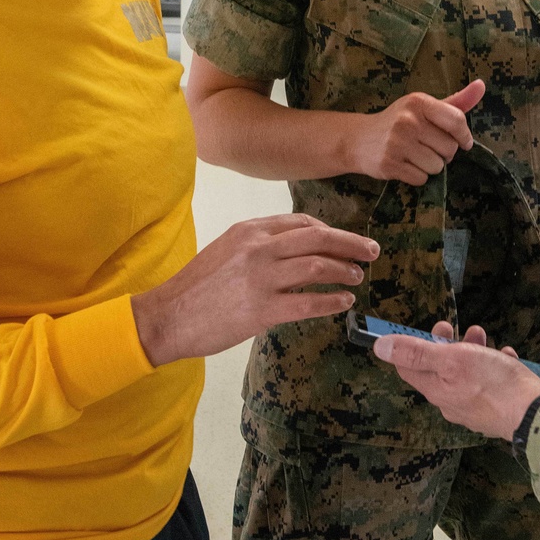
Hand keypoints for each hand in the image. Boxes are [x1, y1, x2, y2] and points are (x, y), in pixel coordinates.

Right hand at [131, 214, 378, 364]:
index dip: (329, 231)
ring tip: (358, 277)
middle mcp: (258, 248)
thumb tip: (296, 248)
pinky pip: (308, 302)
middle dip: (350, 243)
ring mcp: (261, 278)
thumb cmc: (197, 287)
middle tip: (371, 251)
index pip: (301, 222)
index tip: (343, 241)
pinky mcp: (261, 310)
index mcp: (249, 231)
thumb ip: (259, 245)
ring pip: (317, 266)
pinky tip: (344, 302)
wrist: (168, 316)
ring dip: (345, 270)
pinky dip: (332, 300)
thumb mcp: (226, 250)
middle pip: (318, 237)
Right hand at [348, 80, 484, 183]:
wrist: (359, 139)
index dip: (465, 136)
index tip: (463, 142)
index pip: (456, 120)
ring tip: (416, 156)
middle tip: (429, 148)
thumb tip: (482, 86)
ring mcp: (397, 143)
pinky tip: (406, 165)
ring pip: (437, 166)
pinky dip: (417, 176)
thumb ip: (455, 101)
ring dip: (431, 166)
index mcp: (418, 102)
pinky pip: (421, 179)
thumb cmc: (398, 121)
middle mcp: (407, 120)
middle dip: (444, 153)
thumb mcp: (424, 107)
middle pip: (449, 148)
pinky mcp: (389, 164)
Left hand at [373, 320, 539, 439]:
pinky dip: (495, 367)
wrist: (533, 413)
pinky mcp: (497, 410)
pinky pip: (490, 384)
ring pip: (466, 375)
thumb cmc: (490, 382)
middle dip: (450, 344)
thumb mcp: (451, 358)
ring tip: (485, 337)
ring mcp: (474, 409)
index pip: (408, 369)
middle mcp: (451, 403)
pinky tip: (507, 357)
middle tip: (463, 329)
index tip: (431, 328)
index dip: (412, 346)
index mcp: (436, 390)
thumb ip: (415, 352)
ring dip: (474, 351)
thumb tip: (378, 347)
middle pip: (440, 370)